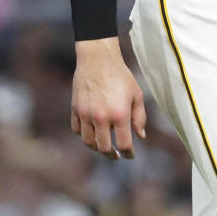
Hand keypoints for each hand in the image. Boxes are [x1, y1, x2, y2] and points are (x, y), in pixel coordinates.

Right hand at [71, 36, 146, 158]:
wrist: (98, 60)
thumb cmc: (121, 76)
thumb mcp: (136, 94)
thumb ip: (139, 117)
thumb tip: (140, 136)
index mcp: (119, 114)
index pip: (123, 144)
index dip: (129, 153)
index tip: (130, 156)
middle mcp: (101, 117)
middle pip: (103, 148)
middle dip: (111, 154)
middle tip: (116, 155)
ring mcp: (86, 114)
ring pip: (88, 142)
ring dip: (97, 147)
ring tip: (104, 147)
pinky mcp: (75, 109)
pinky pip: (77, 130)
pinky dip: (84, 134)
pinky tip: (92, 133)